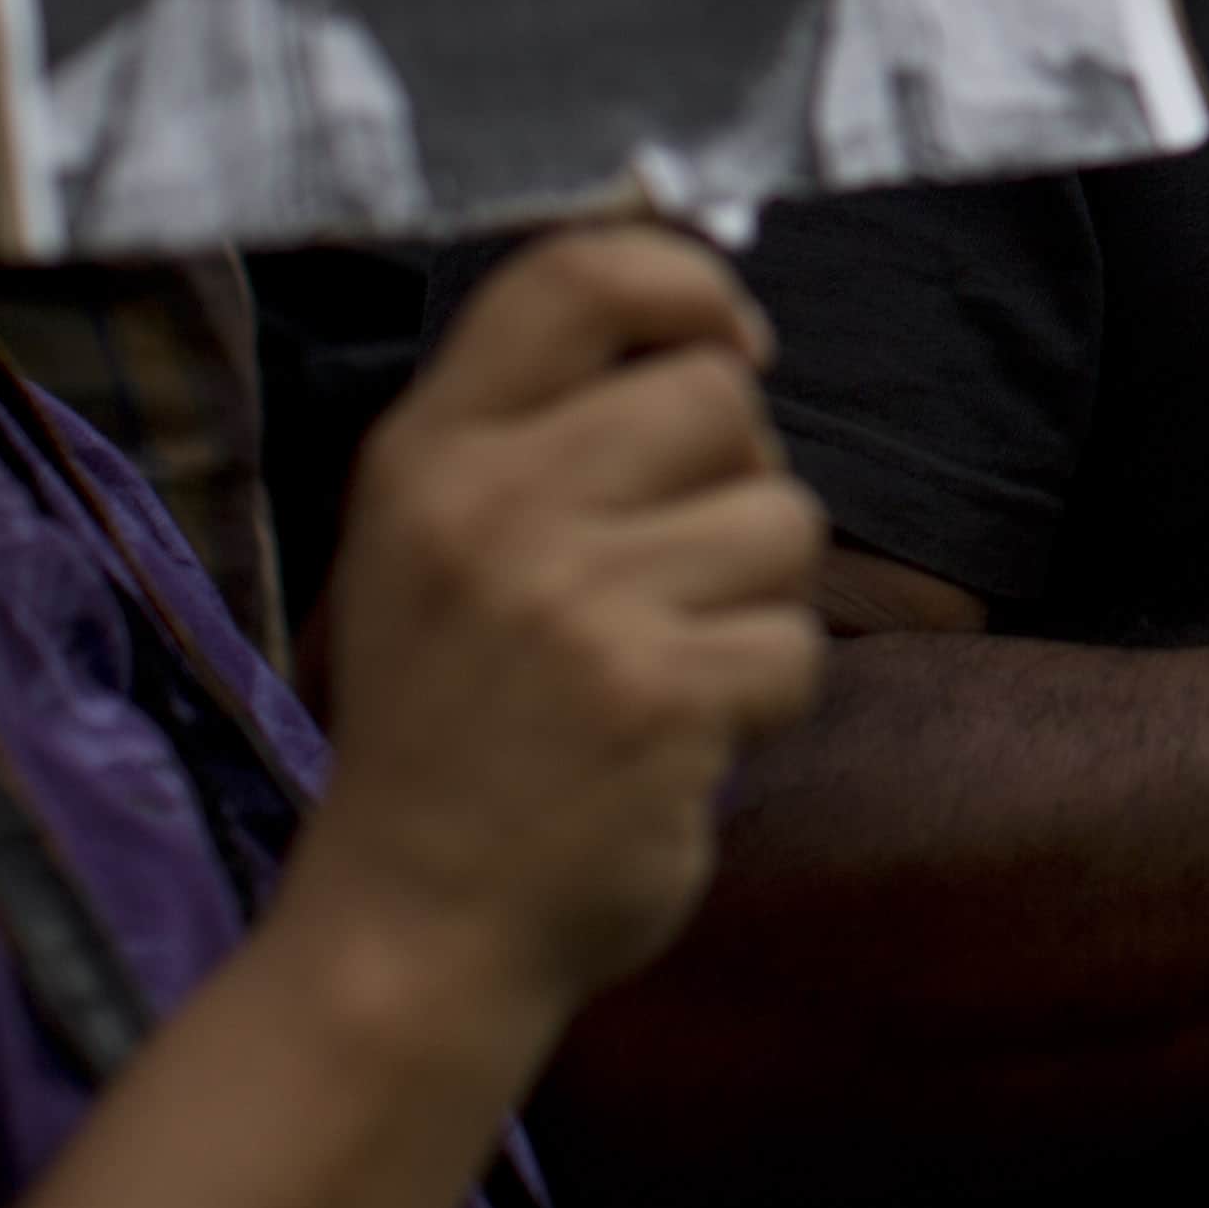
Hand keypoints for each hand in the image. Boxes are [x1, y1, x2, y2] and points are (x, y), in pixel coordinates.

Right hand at [286, 229, 829, 1026]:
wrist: (412, 934)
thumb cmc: (453, 726)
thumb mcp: (436, 542)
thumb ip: (546, 418)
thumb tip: (717, 314)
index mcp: (428, 454)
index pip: (576, 274)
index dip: (687, 283)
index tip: (728, 346)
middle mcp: (491, 509)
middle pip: (719, 396)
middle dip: (732, 479)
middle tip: (665, 574)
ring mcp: (573, 603)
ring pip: (782, 518)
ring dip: (754, 600)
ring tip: (658, 668)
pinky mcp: (659, 696)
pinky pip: (796, 642)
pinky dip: (764, 697)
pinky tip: (679, 740)